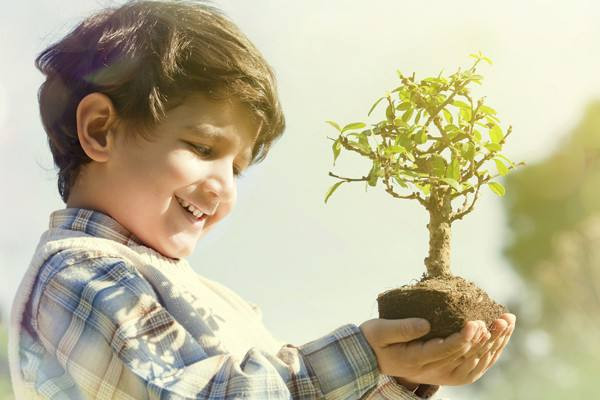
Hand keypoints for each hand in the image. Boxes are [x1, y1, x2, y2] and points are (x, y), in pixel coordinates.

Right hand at [359, 313, 515, 386]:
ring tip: (507, 322)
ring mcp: (441, 374)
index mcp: (416, 360)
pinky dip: (490, 353)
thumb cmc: (374, 338)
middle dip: (488, 337)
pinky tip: (500, 337)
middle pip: (467, 357)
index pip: (447, 350)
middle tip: (502, 318)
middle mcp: (432, 371)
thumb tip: (426, 324)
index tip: (477, 321)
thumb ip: (402, 328)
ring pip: (475, 363)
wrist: (370, 357)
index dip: (465, 337)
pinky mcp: (446, 372)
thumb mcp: (380, 330)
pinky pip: (474, 367)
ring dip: (494, 343)